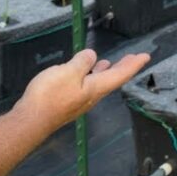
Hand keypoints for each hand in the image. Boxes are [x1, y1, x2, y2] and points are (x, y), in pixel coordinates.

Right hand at [14, 49, 150, 133]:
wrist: (31, 120)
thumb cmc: (50, 95)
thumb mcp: (68, 72)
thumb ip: (82, 63)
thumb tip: (92, 56)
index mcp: (95, 88)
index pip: (120, 75)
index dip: (133, 64)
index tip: (145, 56)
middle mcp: (91, 96)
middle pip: (111, 80)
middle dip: (123, 67)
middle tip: (134, 57)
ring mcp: (79, 100)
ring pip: (98, 83)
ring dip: (105, 72)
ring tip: (108, 63)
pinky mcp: (67, 102)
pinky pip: (85, 86)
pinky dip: (90, 76)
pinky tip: (83, 73)